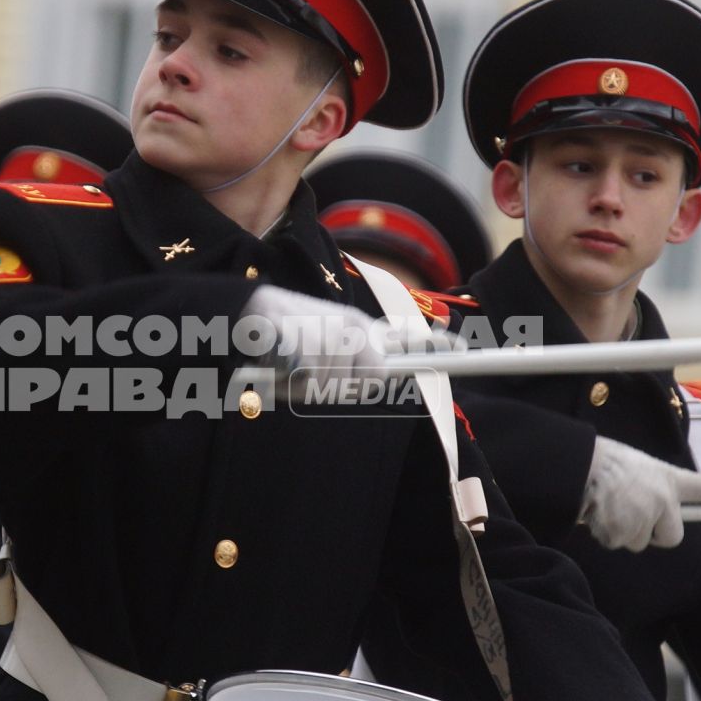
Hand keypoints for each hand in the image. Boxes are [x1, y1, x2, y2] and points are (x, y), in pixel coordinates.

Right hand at [240, 285, 461, 381]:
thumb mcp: (321, 345)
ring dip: (315, 385)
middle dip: (351, 384)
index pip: (404, 334)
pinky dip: (297, 381)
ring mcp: (333, 333)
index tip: (460, 348)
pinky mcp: (313, 343)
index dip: (433, 344)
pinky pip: (316, 381)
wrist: (240, 315)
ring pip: (341, 383)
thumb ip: (351, 363)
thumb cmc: (278, 338)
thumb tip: (375, 378)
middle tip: (320, 377)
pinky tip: (284, 363)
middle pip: (374, 375)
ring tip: (293, 364)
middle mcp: (351, 326)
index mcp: (356, 325)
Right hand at [580, 437, 700, 550]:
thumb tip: (658, 508)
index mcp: (669, 479)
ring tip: (608, 504)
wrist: (578, 466)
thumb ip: (656, 489)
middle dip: (652, 532)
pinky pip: (614, 541)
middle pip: (670, 538)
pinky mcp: (622, 532)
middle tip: (631, 512)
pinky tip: (597, 511)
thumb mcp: (639, 467)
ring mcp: (644, 519)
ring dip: (622, 530)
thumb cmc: (605, 462)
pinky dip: (604, 532)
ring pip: (637, 541)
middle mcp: (663, 501)